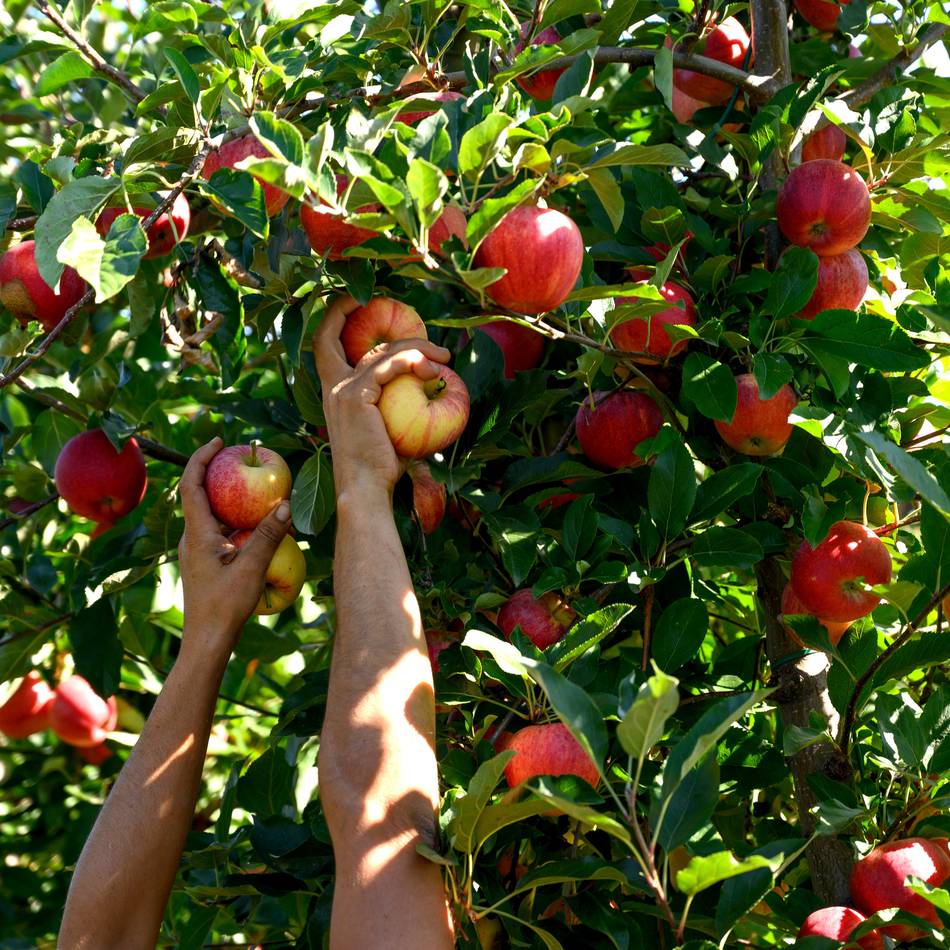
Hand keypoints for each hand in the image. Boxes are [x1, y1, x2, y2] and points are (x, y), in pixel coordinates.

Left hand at [177, 437, 290, 658]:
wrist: (208, 639)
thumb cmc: (226, 605)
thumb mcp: (253, 568)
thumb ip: (269, 534)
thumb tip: (286, 503)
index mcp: (198, 533)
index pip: (192, 484)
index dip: (201, 458)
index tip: (219, 441)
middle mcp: (193, 537)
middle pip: (199, 494)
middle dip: (218, 472)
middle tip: (241, 458)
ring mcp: (198, 550)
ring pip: (210, 513)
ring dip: (228, 496)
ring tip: (253, 488)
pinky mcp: (206, 561)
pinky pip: (218, 529)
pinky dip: (234, 518)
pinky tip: (254, 524)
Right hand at [313, 295, 449, 498]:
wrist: (366, 489)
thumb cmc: (381, 467)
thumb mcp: (387, 426)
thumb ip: (395, 401)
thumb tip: (430, 385)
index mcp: (333, 390)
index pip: (325, 341)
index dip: (337, 315)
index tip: (361, 301)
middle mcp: (332, 385)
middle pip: (346, 334)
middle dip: (375, 317)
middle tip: (422, 328)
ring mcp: (342, 389)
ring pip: (381, 351)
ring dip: (417, 347)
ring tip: (445, 358)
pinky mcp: (357, 395)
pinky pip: (389, 367)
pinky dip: (414, 362)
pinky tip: (434, 369)